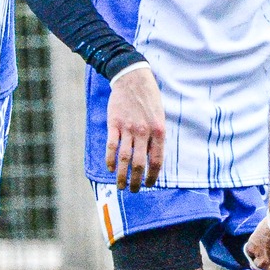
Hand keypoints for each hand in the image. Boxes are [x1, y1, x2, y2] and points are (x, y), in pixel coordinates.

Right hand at [105, 64, 165, 190]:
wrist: (133, 79)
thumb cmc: (149, 99)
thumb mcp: (160, 117)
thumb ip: (156, 138)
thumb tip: (152, 159)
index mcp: (158, 131)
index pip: (156, 161)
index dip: (153, 176)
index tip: (149, 185)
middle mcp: (143, 132)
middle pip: (139, 164)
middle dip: (137, 181)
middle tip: (134, 190)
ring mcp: (128, 128)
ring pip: (124, 158)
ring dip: (122, 175)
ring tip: (121, 186)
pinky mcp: (114, 123)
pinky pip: (111, 145)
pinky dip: (109, 159)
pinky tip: (109, 168)